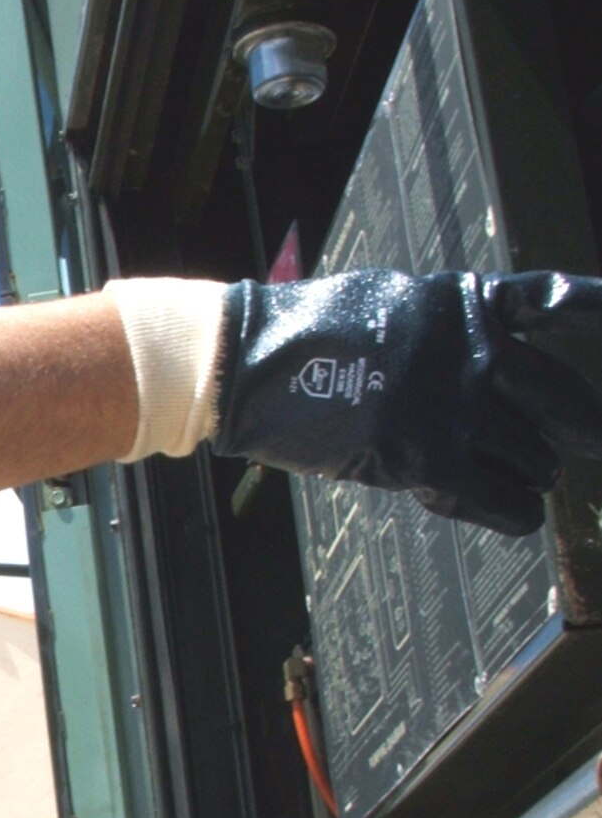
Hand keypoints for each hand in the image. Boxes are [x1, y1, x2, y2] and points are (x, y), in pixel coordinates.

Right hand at [212, 270, 601, 534]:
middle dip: (578, 426)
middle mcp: (472, 351)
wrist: (250, 363)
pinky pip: (495, 495)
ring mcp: (453, 406)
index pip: (554, 302)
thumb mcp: (392, 304)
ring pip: (530, 454)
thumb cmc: (306, 333)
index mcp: (464, 304)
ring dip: (532, 472)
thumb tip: (480, 358)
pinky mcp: (426, 458)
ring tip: (529, 479)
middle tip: (587, 441)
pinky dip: (513, 510)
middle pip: (557, 397)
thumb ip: (444, 327)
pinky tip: (522, 514)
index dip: (596, 310)